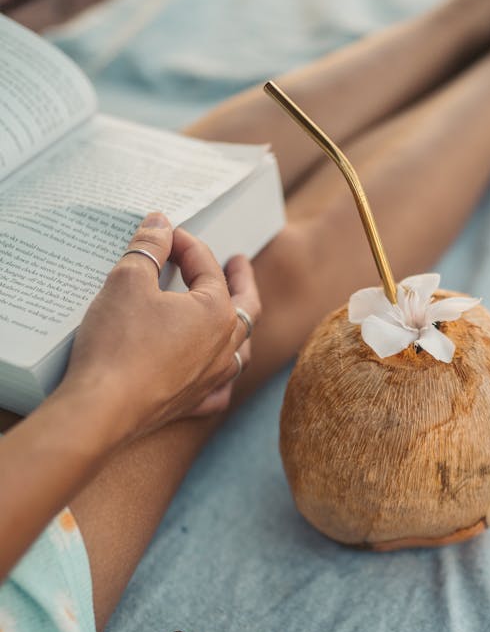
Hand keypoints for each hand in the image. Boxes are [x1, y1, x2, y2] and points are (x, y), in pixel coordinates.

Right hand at [62, 213, 260, 442]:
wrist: (103, 406)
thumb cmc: (118, 342)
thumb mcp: (128, 280)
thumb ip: (148, 248)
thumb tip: (160, 224)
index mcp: (216, 312)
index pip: (206, 267)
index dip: (186, 244)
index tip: (166, 234)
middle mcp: (224, 347)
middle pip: (244, 307)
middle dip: (242, 281)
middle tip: (239, 263)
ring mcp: (212, 379)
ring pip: (239, 350)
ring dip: (239, 327)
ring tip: (235, 314)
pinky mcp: (193, 404)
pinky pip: (219, 390)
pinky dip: (222, 377)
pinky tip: (218, 374)